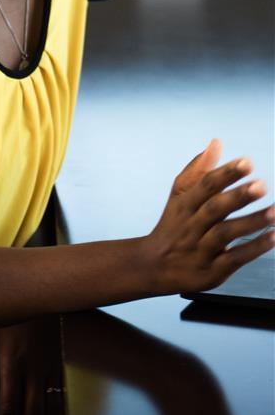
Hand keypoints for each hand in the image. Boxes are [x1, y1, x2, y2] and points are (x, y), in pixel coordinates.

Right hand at [147, 139, 274, 294]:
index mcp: (184, 205)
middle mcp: (191, 226)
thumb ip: (198, 170)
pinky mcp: (212, 271)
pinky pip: (234, 259)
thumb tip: (216, 142)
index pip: (205, 186)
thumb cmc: (173, 225)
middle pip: (214, 209)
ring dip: (251, 222)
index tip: (247, 162)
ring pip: (225, 234)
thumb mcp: (179, 196)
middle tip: (262, 186)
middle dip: (238, 197)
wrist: (153, 267)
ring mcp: (200, 249)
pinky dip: (253, 248)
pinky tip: (273, 237)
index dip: (226, 174)